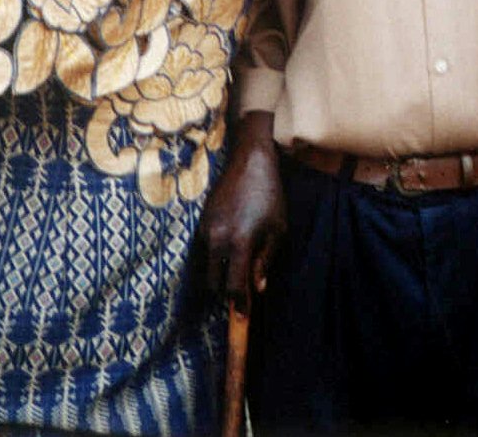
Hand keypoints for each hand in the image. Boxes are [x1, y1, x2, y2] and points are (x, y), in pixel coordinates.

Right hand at [200, 112, 285, 310]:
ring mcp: (204, 230)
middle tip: (239, 292)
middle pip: (212, 283)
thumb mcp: (278, 229)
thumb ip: (266, 260)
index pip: (233, 286)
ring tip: (235, 269)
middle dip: (224, 292)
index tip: (242, 315)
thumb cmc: (270, 194)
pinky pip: (203, 251)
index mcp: (239, 242)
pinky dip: (213, 258)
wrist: (249, 162)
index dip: (238, 304)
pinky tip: (228, 250)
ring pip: (205, 268)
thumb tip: (257, 289)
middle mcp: (217, 239)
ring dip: (218, 274)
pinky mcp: (199, 222)